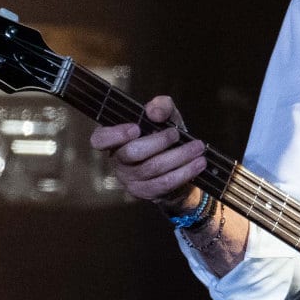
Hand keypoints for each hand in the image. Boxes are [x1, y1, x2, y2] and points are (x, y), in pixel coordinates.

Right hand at [89, 95, 204, 211]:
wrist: (179, 167)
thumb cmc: (166, 137)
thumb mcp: (166, 117)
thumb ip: (161, 106)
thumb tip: (155, 112)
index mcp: (115, 140)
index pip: (100, 139)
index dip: (114, 135)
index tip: (136, 128)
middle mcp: (118, 161)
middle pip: (131, 153)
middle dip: (158, 141)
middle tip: (177, 133)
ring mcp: (130, 179)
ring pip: (152, 168)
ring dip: (179, 156)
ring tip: (198, 147)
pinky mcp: (145, 192)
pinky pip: (165, 183)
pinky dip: (185, 172)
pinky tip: (199, 163)